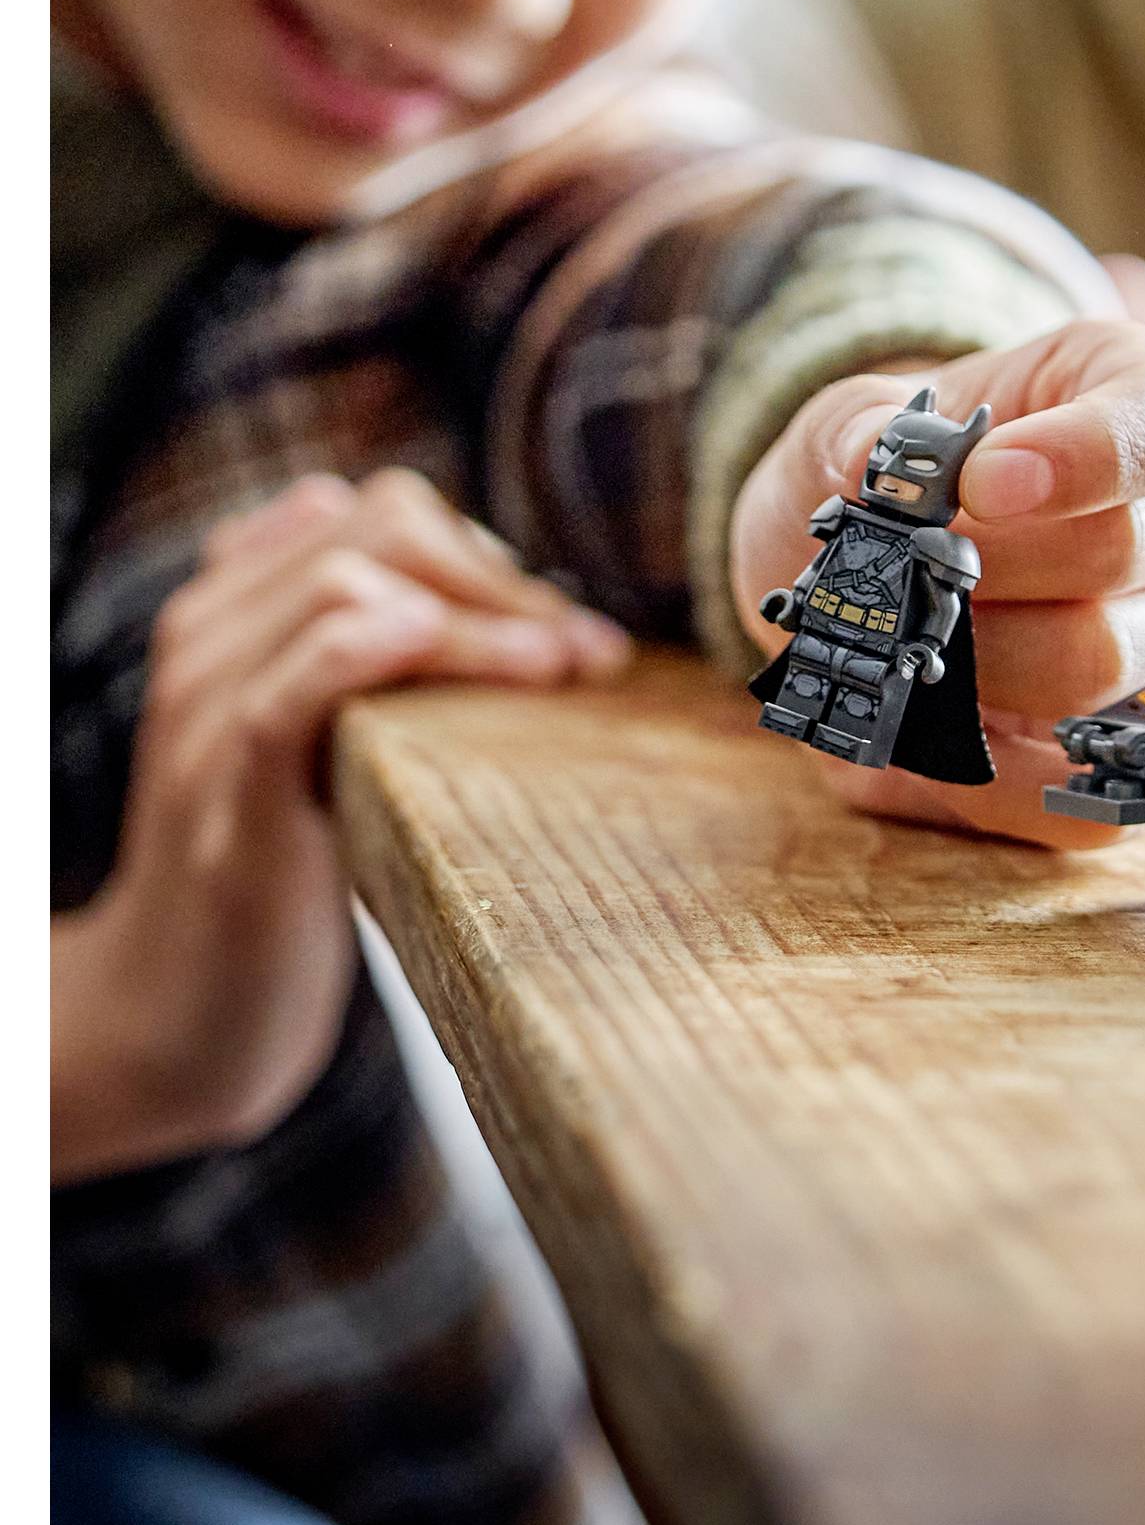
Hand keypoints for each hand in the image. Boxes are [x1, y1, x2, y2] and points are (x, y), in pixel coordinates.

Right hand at [52, 470, 629, 1181]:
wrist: (177, 1013)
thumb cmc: (291, 868)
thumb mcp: (335, 738)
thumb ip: (388, 655)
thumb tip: (514, 589)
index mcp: (238, 610)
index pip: (383, 510)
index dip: (491, 555)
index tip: (569, 631)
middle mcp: (211, 640)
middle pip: (378, 528)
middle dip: (502, 580)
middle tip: (587, 656)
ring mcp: (209, 711)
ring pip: (344, 586)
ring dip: (480, 618)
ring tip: (561, 672)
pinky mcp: (230, 794)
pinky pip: (296, 683)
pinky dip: (382, 651)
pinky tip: (461, 657)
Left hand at [730, 319, 1144, 847]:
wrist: (882, 560)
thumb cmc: (899, 474)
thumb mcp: (856, 421)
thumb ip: (859, 432)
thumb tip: (876, 461)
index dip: (1089, 455)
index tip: (982, 479)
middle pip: (1120, 554)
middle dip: (983, 566)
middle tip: (904, 563)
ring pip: (1097, 666)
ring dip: (973, 660)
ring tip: (913, 633)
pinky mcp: (1138, 743)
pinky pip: (1085, 785)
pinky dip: (985, 767)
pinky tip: (931, 721)